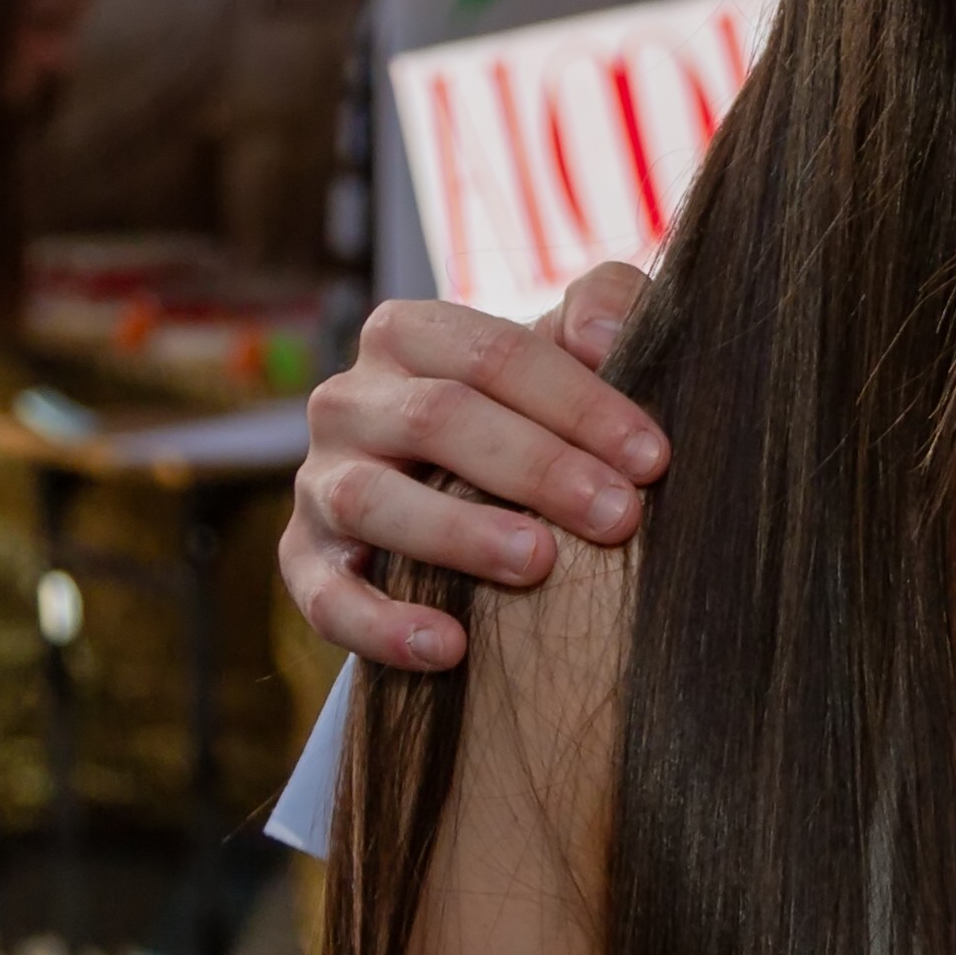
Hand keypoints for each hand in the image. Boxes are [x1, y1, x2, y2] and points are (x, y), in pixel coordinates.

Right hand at [282, 270, 665, 671]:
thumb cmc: (531, 408)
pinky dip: (381, 625)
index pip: (492, 355)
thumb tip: (603, 336)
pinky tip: (448, 648)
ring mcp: (317, 480)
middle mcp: (349, 400)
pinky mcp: (302, 558)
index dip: (578, 403)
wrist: (464, 489)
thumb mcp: (568, 347)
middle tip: (618, 516)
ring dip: (458, 534)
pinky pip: (323, 596)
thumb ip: (602, 305)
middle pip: (437, 419)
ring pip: (371, 500)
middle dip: (536, 467)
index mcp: (409, 335)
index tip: (652, 458)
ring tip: (537, 563)